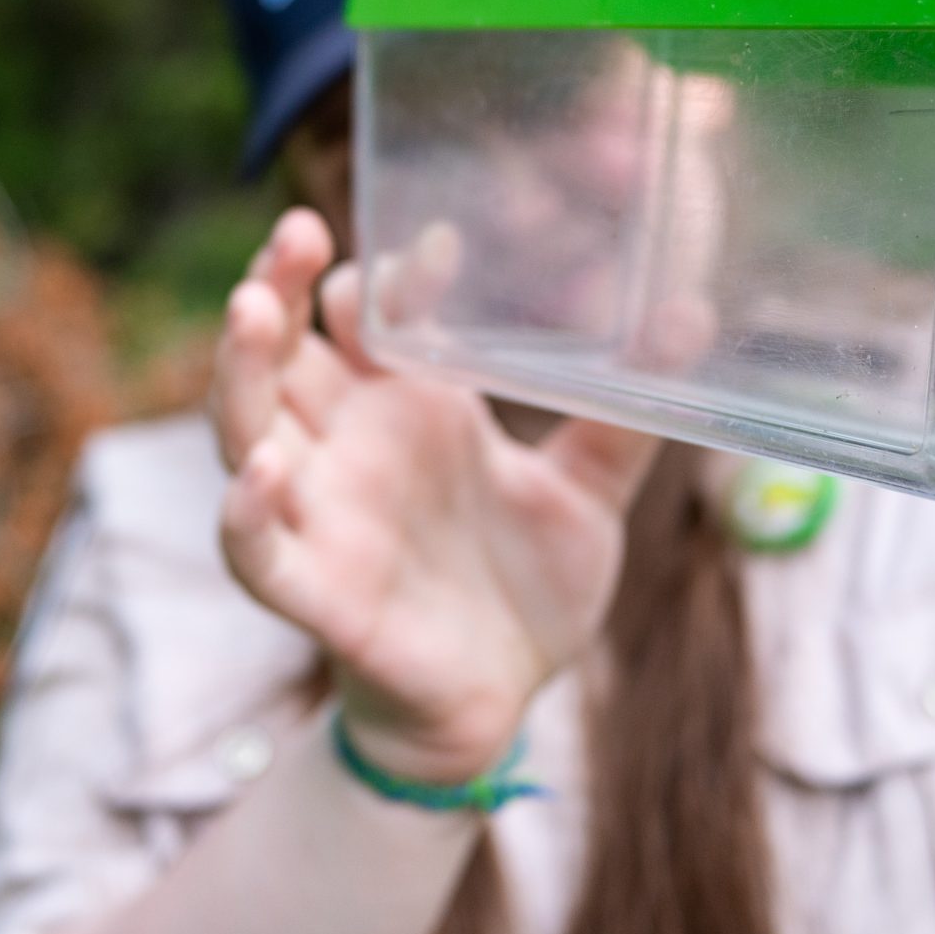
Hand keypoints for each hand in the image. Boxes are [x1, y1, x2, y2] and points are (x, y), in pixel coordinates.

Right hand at [209, 209, 659, 783]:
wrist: (503, 701)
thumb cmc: (526, 584)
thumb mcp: (589, 491)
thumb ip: (623, 412)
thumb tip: (692, 315)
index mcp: (406, 403)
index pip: (368, 314)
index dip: (392, 276)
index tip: (442, 246)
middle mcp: (349, 443)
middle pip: (282, 347)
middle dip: (276, 285)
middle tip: (297, 232)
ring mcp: (322, 512)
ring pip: (247, 426)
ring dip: (242, 368)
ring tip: (255, 308)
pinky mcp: (314, 591)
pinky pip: (255, 550)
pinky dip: (246, 512)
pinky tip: (262, 471)